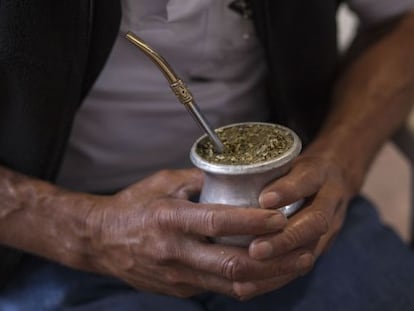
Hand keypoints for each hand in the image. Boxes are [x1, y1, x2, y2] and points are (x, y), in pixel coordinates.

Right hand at [77, 168, 292, 298]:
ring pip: (232, 284)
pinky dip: (248, 282)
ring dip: (269, 277)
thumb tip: (230, 176)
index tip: (280, 216)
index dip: (252, 222)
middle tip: (302, 248)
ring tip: (297, 264)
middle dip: (274, 260)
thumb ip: (197, 180)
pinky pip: (220, 289)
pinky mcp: (180, 290)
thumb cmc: (132, 206)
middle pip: (232, 264)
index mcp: (169, 219)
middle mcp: (175, 252)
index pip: (217, 222)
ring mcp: (177, 277)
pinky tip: (268, 272)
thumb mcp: (162, 182)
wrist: (100, 240)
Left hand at [240, 147, 355, 297]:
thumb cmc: (298, 168)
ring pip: (311, 248)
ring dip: (282, 261)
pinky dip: (278, 277)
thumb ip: (260, 166)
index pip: (307, 180)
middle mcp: (328, 201)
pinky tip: (252, 283)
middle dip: (285, 238)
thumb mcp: (287, 157)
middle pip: (315, 222)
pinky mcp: (320, 246)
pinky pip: (303, 265)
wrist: (335, 177)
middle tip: (255, 249)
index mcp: (318, 174)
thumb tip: (209, 173)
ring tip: (252, 268)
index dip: (287, 190)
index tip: (264, 199)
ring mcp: (329, 226)